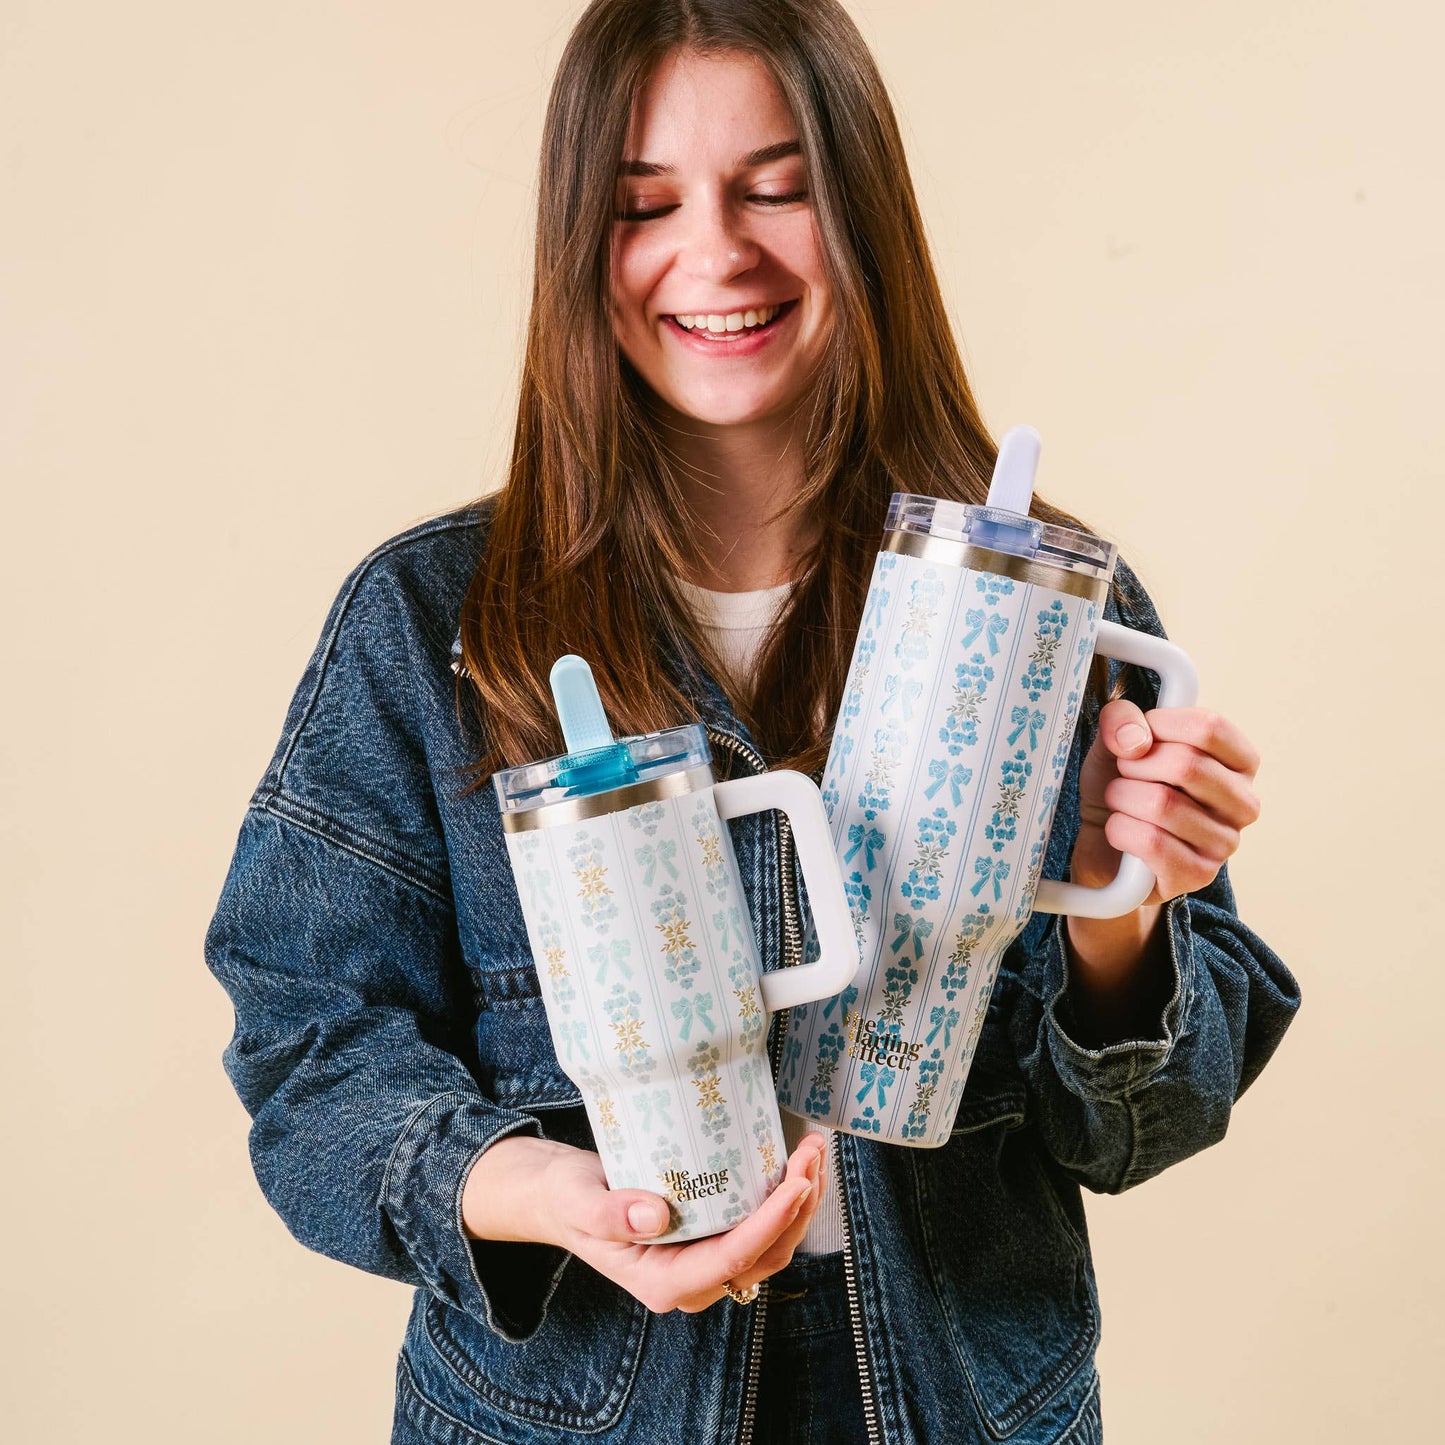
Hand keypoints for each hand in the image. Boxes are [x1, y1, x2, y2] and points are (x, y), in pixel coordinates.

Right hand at [462, 1130, 827, 1312]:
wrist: (564, 1196)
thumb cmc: (568, 1198)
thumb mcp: (577, 1201)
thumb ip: (609, 1213)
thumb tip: (657, 1215)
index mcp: (663, 1284)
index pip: (732, 1258)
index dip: (772, 1223)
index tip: (797, 1183)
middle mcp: (693, 1282)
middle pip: (766, 1255)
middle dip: (799, 1206)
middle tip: (813, 1152)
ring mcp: (707, 1263)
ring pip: (773, 1245)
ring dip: (801, 1200)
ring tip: (814, 1149)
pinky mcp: (714, 1238)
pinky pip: (763, 1228)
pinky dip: (786, 1196)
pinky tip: (795, 1160)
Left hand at [1072, 700, 1261, 904]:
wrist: (1103, 844)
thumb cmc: (1124, 786)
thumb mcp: (1116, 741)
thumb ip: (1122, 719)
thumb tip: (1134, 740)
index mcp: (1238, 763)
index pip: (1209, 727)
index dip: (1160, 724)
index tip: (1137, 738)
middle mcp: (1244, 803)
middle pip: (1187, 765)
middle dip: (1134, 766)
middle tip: (1123, 775)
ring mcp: (1225, 843)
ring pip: (1163, 804)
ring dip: (1122, 798)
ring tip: (1120, 804)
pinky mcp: (1198, 875)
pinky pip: (1150, 841)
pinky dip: (1119, 830)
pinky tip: (1120, 832)